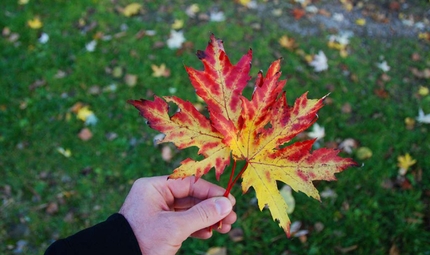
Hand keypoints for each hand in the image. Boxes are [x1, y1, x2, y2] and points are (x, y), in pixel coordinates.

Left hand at [119, 176, 236, 254]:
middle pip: (192, 196)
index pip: (189, 183)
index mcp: (155, 187)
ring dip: (208, 219)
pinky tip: (209, 233)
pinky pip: (184, 222)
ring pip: (190, 210)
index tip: (229, 202)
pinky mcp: (161, 226)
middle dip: (212, 208)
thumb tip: (227, 204)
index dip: (211, 192)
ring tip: (225, 227)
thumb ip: (202, 214)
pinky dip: (197, 227)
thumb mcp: (174, 227)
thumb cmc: (142, 240)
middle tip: (231, 217)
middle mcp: (157, 195)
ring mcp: (159, 211)